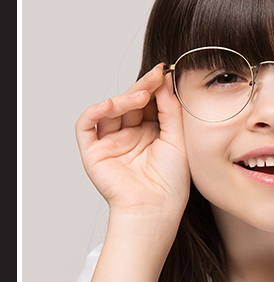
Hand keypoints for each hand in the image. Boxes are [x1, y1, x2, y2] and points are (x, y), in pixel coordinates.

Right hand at [75, 64, 189, 219]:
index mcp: (152, 135)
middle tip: (155, 76)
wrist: (156, 209)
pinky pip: (86, 125)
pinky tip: (112, 104)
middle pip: (131, 103)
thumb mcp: (178, 138)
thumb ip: (171, 109)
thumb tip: (166, 79)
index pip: (150, 104)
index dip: (155, 88)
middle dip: (143, 87)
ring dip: (124, 98)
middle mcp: (131, 137)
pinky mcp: (93, 152)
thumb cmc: (171, 182)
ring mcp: (111, 143)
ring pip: (110, 111)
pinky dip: (96, 111)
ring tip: (141, 95)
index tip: (165, 72)